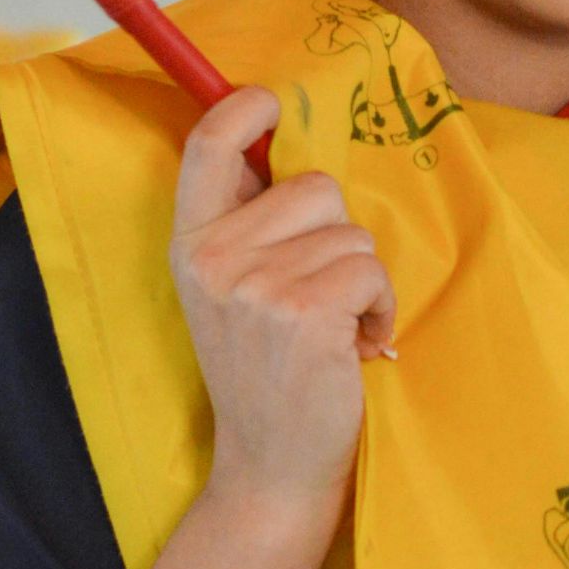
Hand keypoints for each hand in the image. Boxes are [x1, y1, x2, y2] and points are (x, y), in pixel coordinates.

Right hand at [169, 88, 395, 508]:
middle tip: (316, 293)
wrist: (270, 463)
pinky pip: (371, 270)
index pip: (206, 144)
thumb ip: (245, 222)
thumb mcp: (230, 290)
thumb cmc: (265, 368)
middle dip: (336, 233)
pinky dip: (378, 308)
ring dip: (360, 280)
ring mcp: (257, 286)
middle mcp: (213, 257)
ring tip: (333, 329)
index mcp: (190, 243)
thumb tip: (282, 138)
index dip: (246, 107)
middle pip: (313, 185)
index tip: (274, 106)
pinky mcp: (305, 312)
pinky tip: (353, 347)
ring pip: (352, 232)